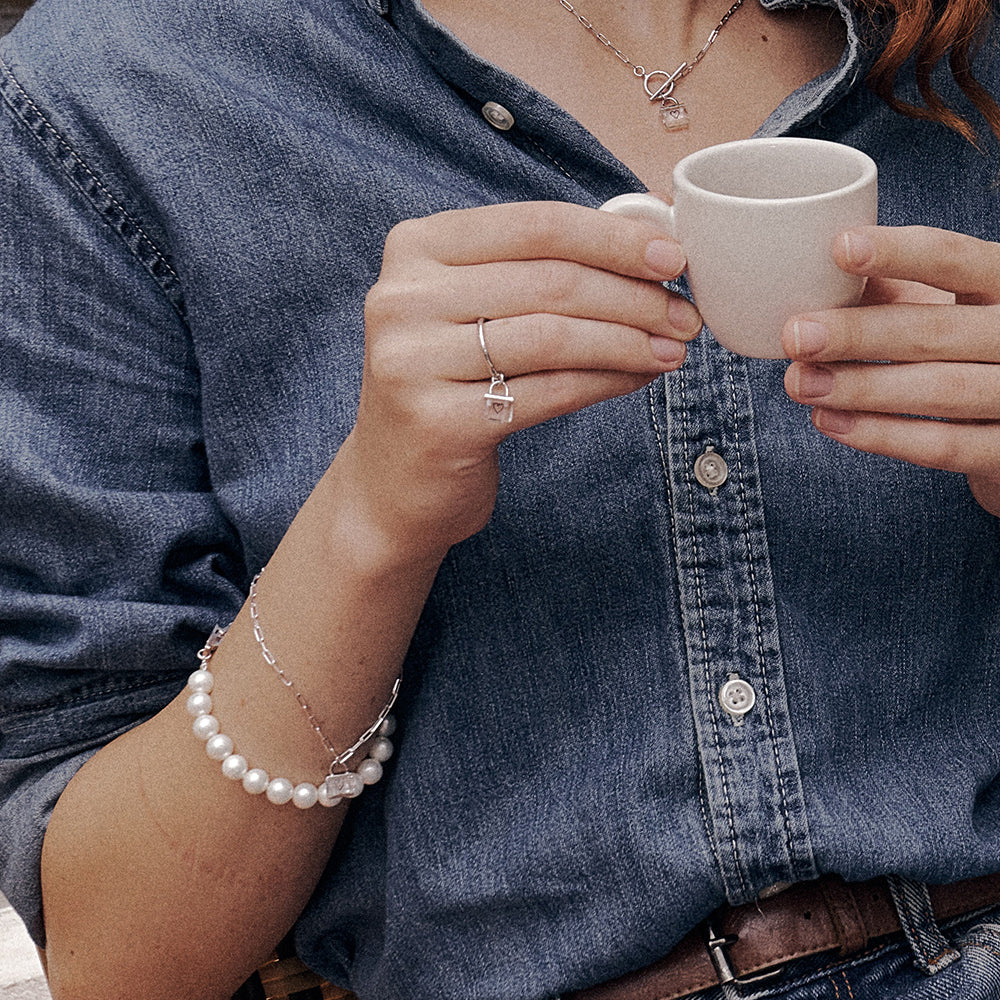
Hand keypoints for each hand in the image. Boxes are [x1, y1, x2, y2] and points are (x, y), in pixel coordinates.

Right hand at [337, 200, 700, 557]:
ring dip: (629, 342)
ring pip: (554, 337)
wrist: (393, 484)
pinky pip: (549, 392)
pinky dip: (606, 383)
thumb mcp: (472, 311)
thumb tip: (649, 244)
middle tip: (687, 315)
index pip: (535, 225)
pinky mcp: (439, 422)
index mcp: (416, 249)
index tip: (674, 259)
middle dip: (636, 297)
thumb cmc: (450, 384)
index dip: (614, 239)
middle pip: (551, 281)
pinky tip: (638, 379)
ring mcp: (413, 361)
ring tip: (674, 350)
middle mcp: (404, 298)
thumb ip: (538, 270)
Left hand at [782, 225, 999, 515]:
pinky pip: (944, 446)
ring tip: (800, 382)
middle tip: (796, 336)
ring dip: (861, 388)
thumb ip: (890, 290)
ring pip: (940, 390)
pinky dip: (883, 435)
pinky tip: (830, 420)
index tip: (840, 248)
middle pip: (938, 331)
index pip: (956, 259)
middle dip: (859, 334)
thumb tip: (814, 276)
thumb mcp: (943, 304)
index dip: (900, 253)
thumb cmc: (968, 343)